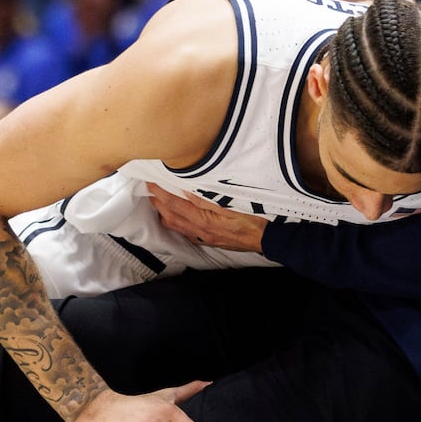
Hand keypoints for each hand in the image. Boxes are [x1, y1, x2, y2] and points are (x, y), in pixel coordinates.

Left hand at [149, 185, 267, 253]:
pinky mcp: (211, 241)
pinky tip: (178, 215)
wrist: (270, 238)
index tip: (150, 181)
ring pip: (176, 226)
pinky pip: (186, 232)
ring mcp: (205, 238)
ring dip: (165, 213)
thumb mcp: (233, 203)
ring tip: (160, 200)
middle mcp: (201, 231)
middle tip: (150, 188)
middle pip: (170, 217)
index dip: (160, 192)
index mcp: (205, 221)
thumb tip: (186, 190)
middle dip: (157, 203)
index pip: (175, 204)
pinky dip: (176, 222)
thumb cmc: (256, 218)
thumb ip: (208, 198)